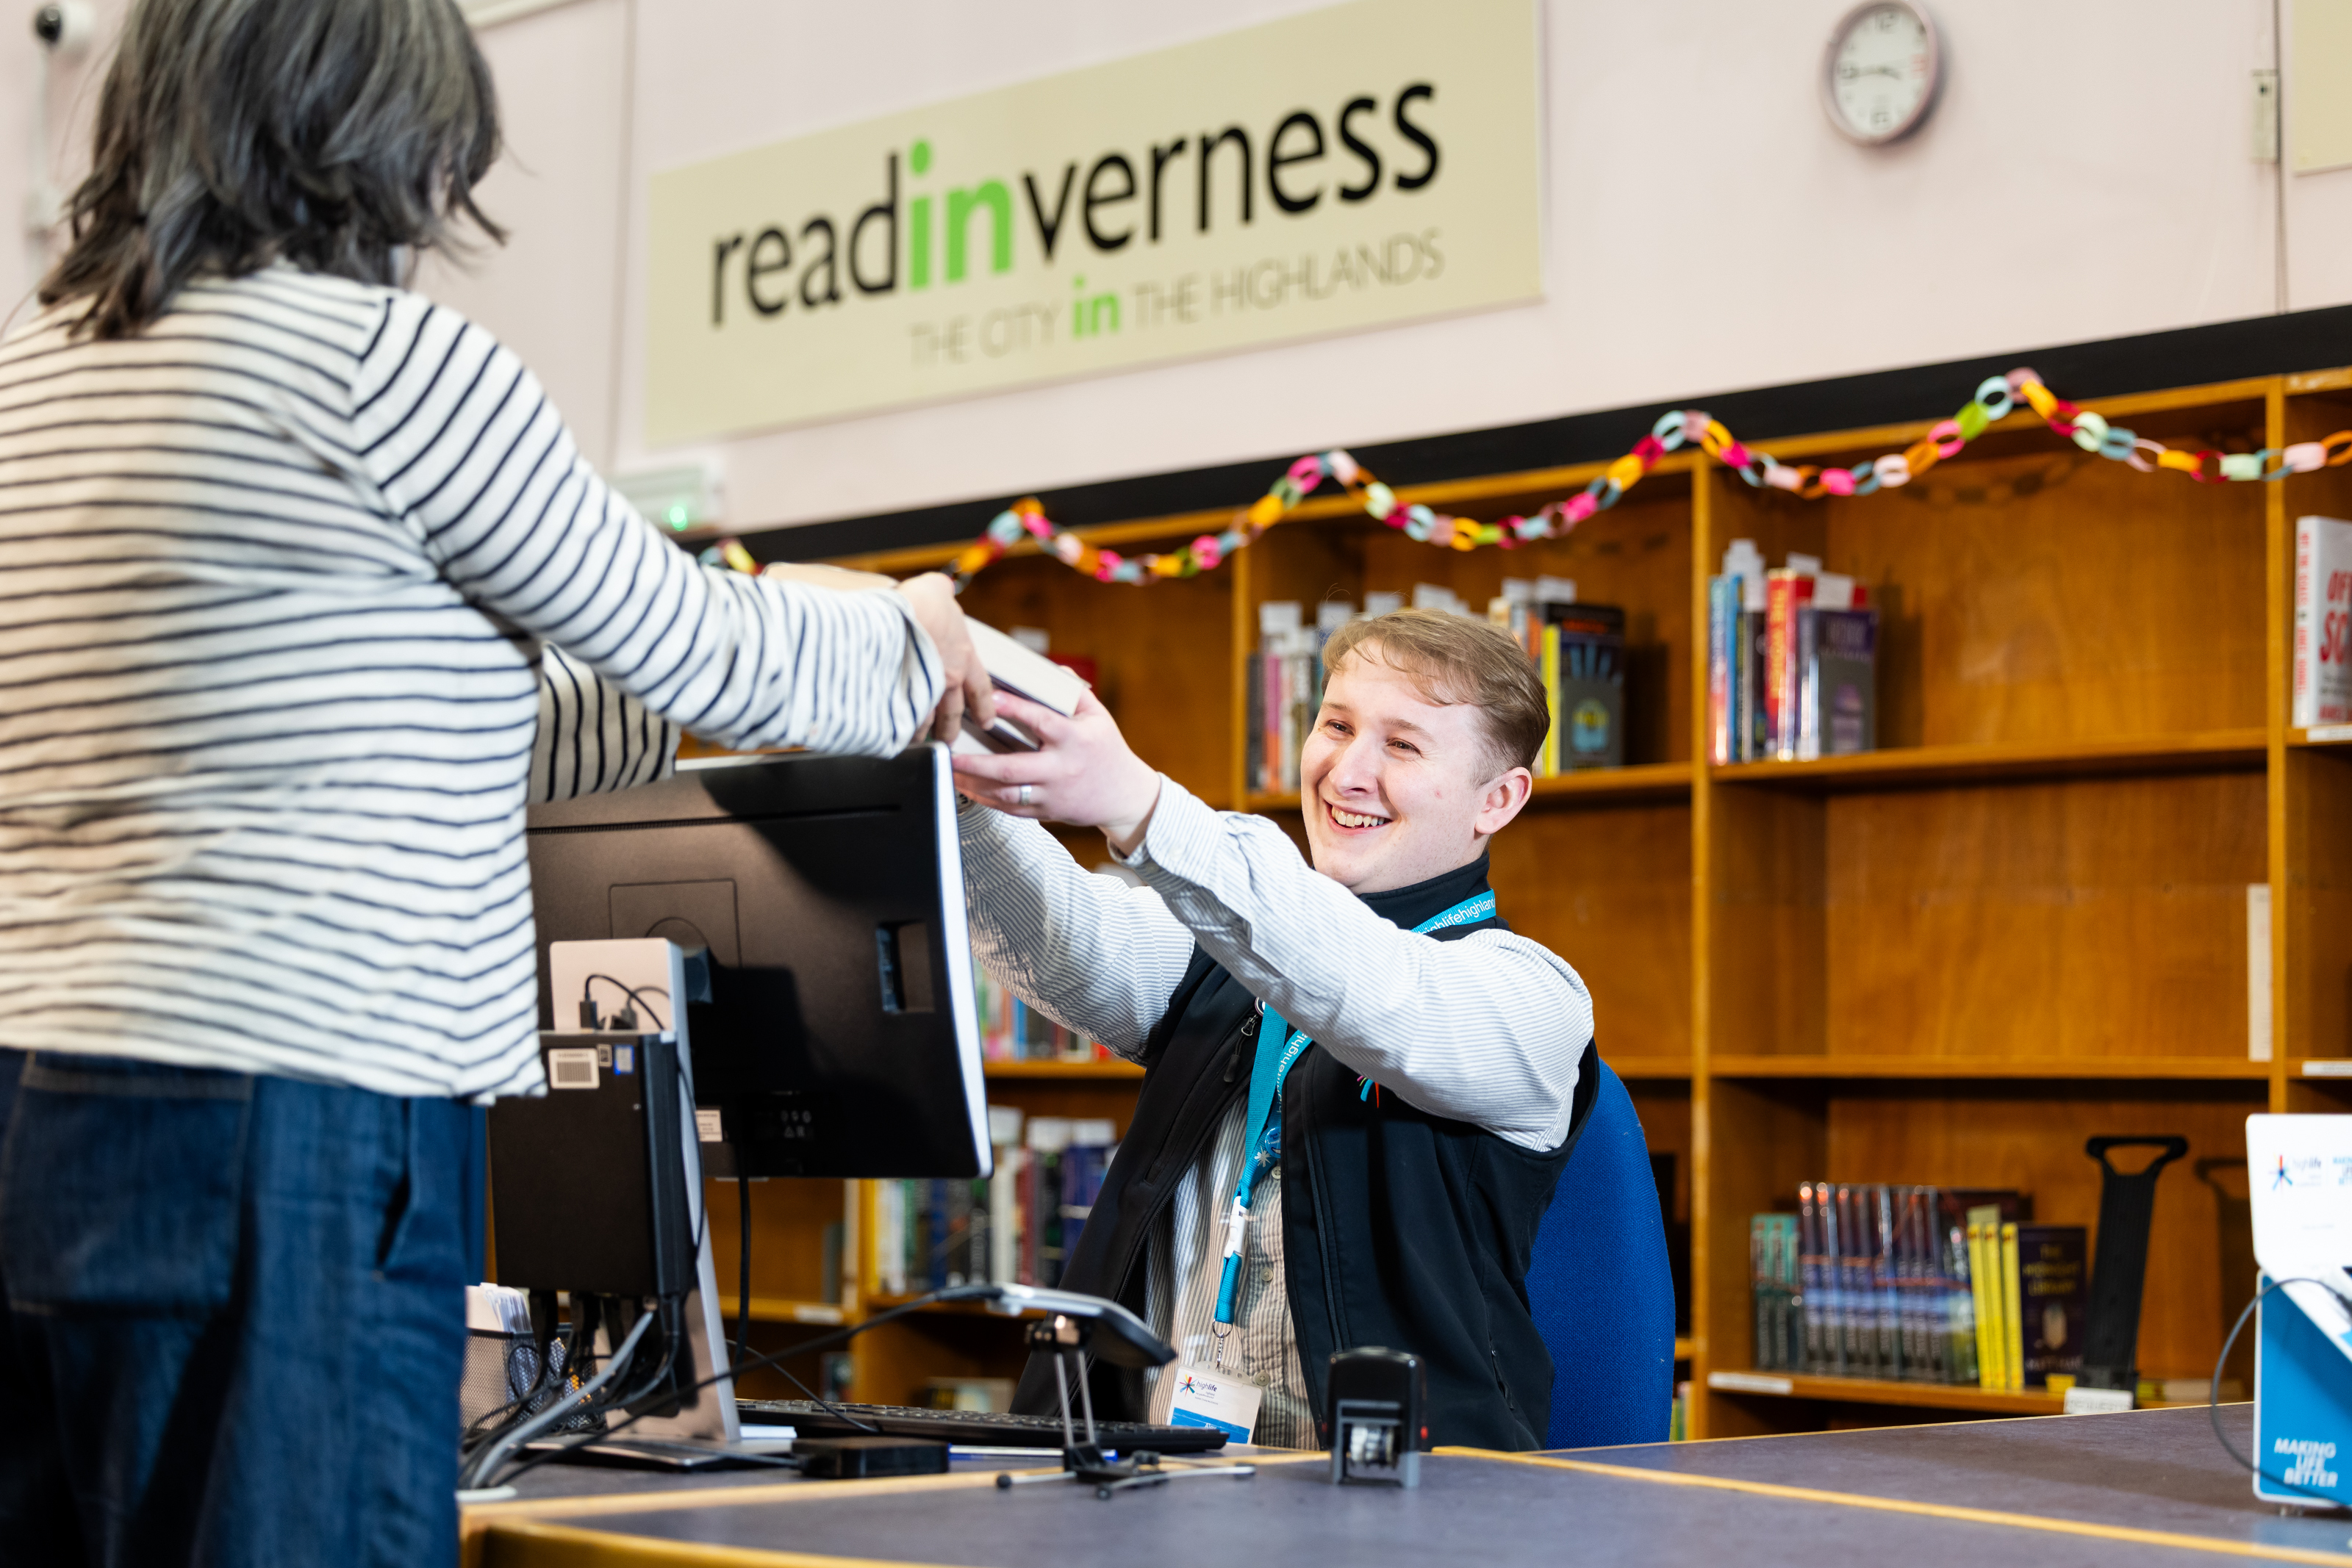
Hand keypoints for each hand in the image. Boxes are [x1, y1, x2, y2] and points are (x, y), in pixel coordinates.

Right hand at [894, 573, 994, 742]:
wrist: (903, 617)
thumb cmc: (923, 604)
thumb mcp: (938, 591)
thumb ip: (942, 591)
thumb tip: (941, 586)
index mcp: (963, 657)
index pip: (980, 688)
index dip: (984, 706)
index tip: (986, 721)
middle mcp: (948, 679)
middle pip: (953, 713)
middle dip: (951, 729)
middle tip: (949, 741)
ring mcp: (925, 691)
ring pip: (927, 720)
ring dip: (922, 732)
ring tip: (917, 741)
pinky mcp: (902, 697)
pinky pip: (902, 720)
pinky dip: (899, 728)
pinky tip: (894, 734)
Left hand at [950, 691, 1162, 854]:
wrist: (1124, 797)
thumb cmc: (1108, 750)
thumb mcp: (1099, 716)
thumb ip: (1075, 692)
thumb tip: (1053, 670)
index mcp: (1074, 739)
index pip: (1040, 721)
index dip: (1013, 709)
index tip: (987, 698)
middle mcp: (1061, 769)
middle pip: (1012, 769)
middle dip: (975, 763)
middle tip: (948, 752)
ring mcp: (1051, 794)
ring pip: (1006, 794)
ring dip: (973, 784)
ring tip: (949, 771)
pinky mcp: (1045, 812)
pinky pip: (1009, 809)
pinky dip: (985, 800)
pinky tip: (967, 788)